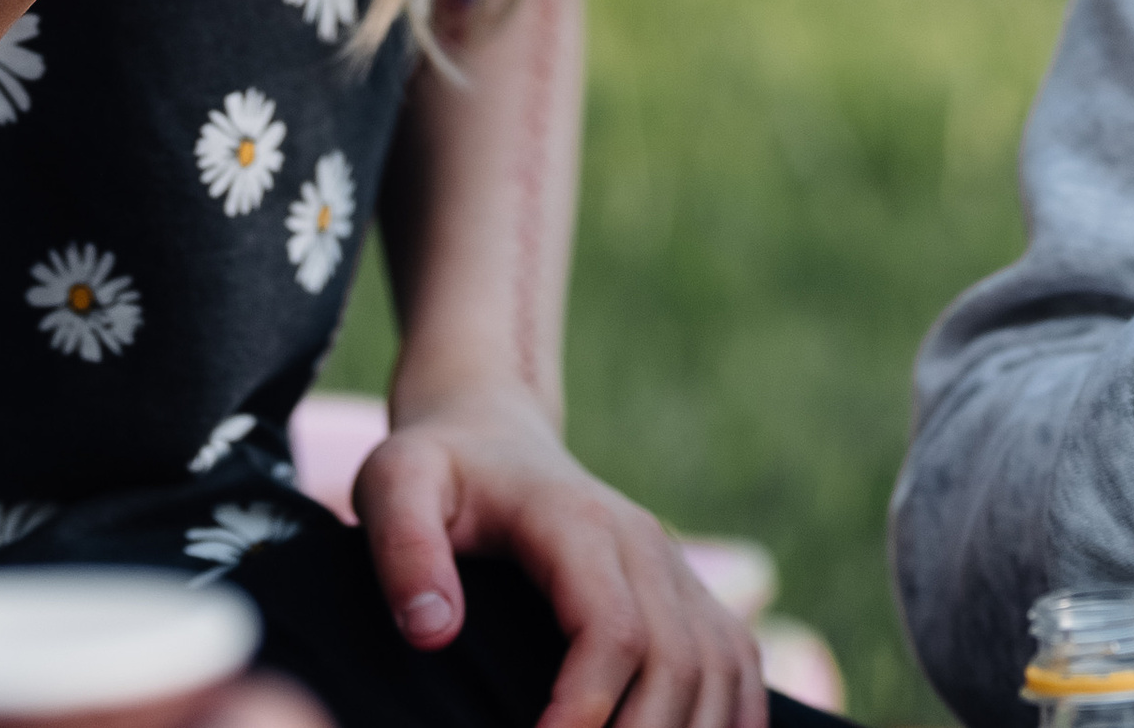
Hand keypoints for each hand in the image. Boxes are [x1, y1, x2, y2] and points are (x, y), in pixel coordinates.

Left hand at [356, 383, 766, 727]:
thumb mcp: (395, 484)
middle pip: (677, 662)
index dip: (585, 712)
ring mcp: (673, 568)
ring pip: (720, 668)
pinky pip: (738, 663)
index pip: (611, 629)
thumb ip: (404, 549)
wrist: (491, 435)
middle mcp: (643, 542)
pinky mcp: (688, 592)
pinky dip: (734, 722)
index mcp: (576, 520)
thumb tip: (433, 631)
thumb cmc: (440, 470)